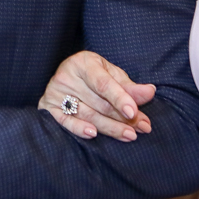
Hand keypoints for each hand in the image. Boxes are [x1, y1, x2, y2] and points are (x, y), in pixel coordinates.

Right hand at [38, 51, 154, 141]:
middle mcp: (67, 76)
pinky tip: (93, 134)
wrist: (67, 76)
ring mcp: (55, 92)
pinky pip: (64, 121)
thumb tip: (150, 92)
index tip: (134, 112)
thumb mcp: (112, 75)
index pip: (104, 84)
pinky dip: (78, 128)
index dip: (120, 98)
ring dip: (110, 127)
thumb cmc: (94, 75)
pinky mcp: (48, 106)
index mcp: (84, 63)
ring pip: (87, 114)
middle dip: (122, 117)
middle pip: (98, 103)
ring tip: (129, 135)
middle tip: (142, 127)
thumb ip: (130, 87)